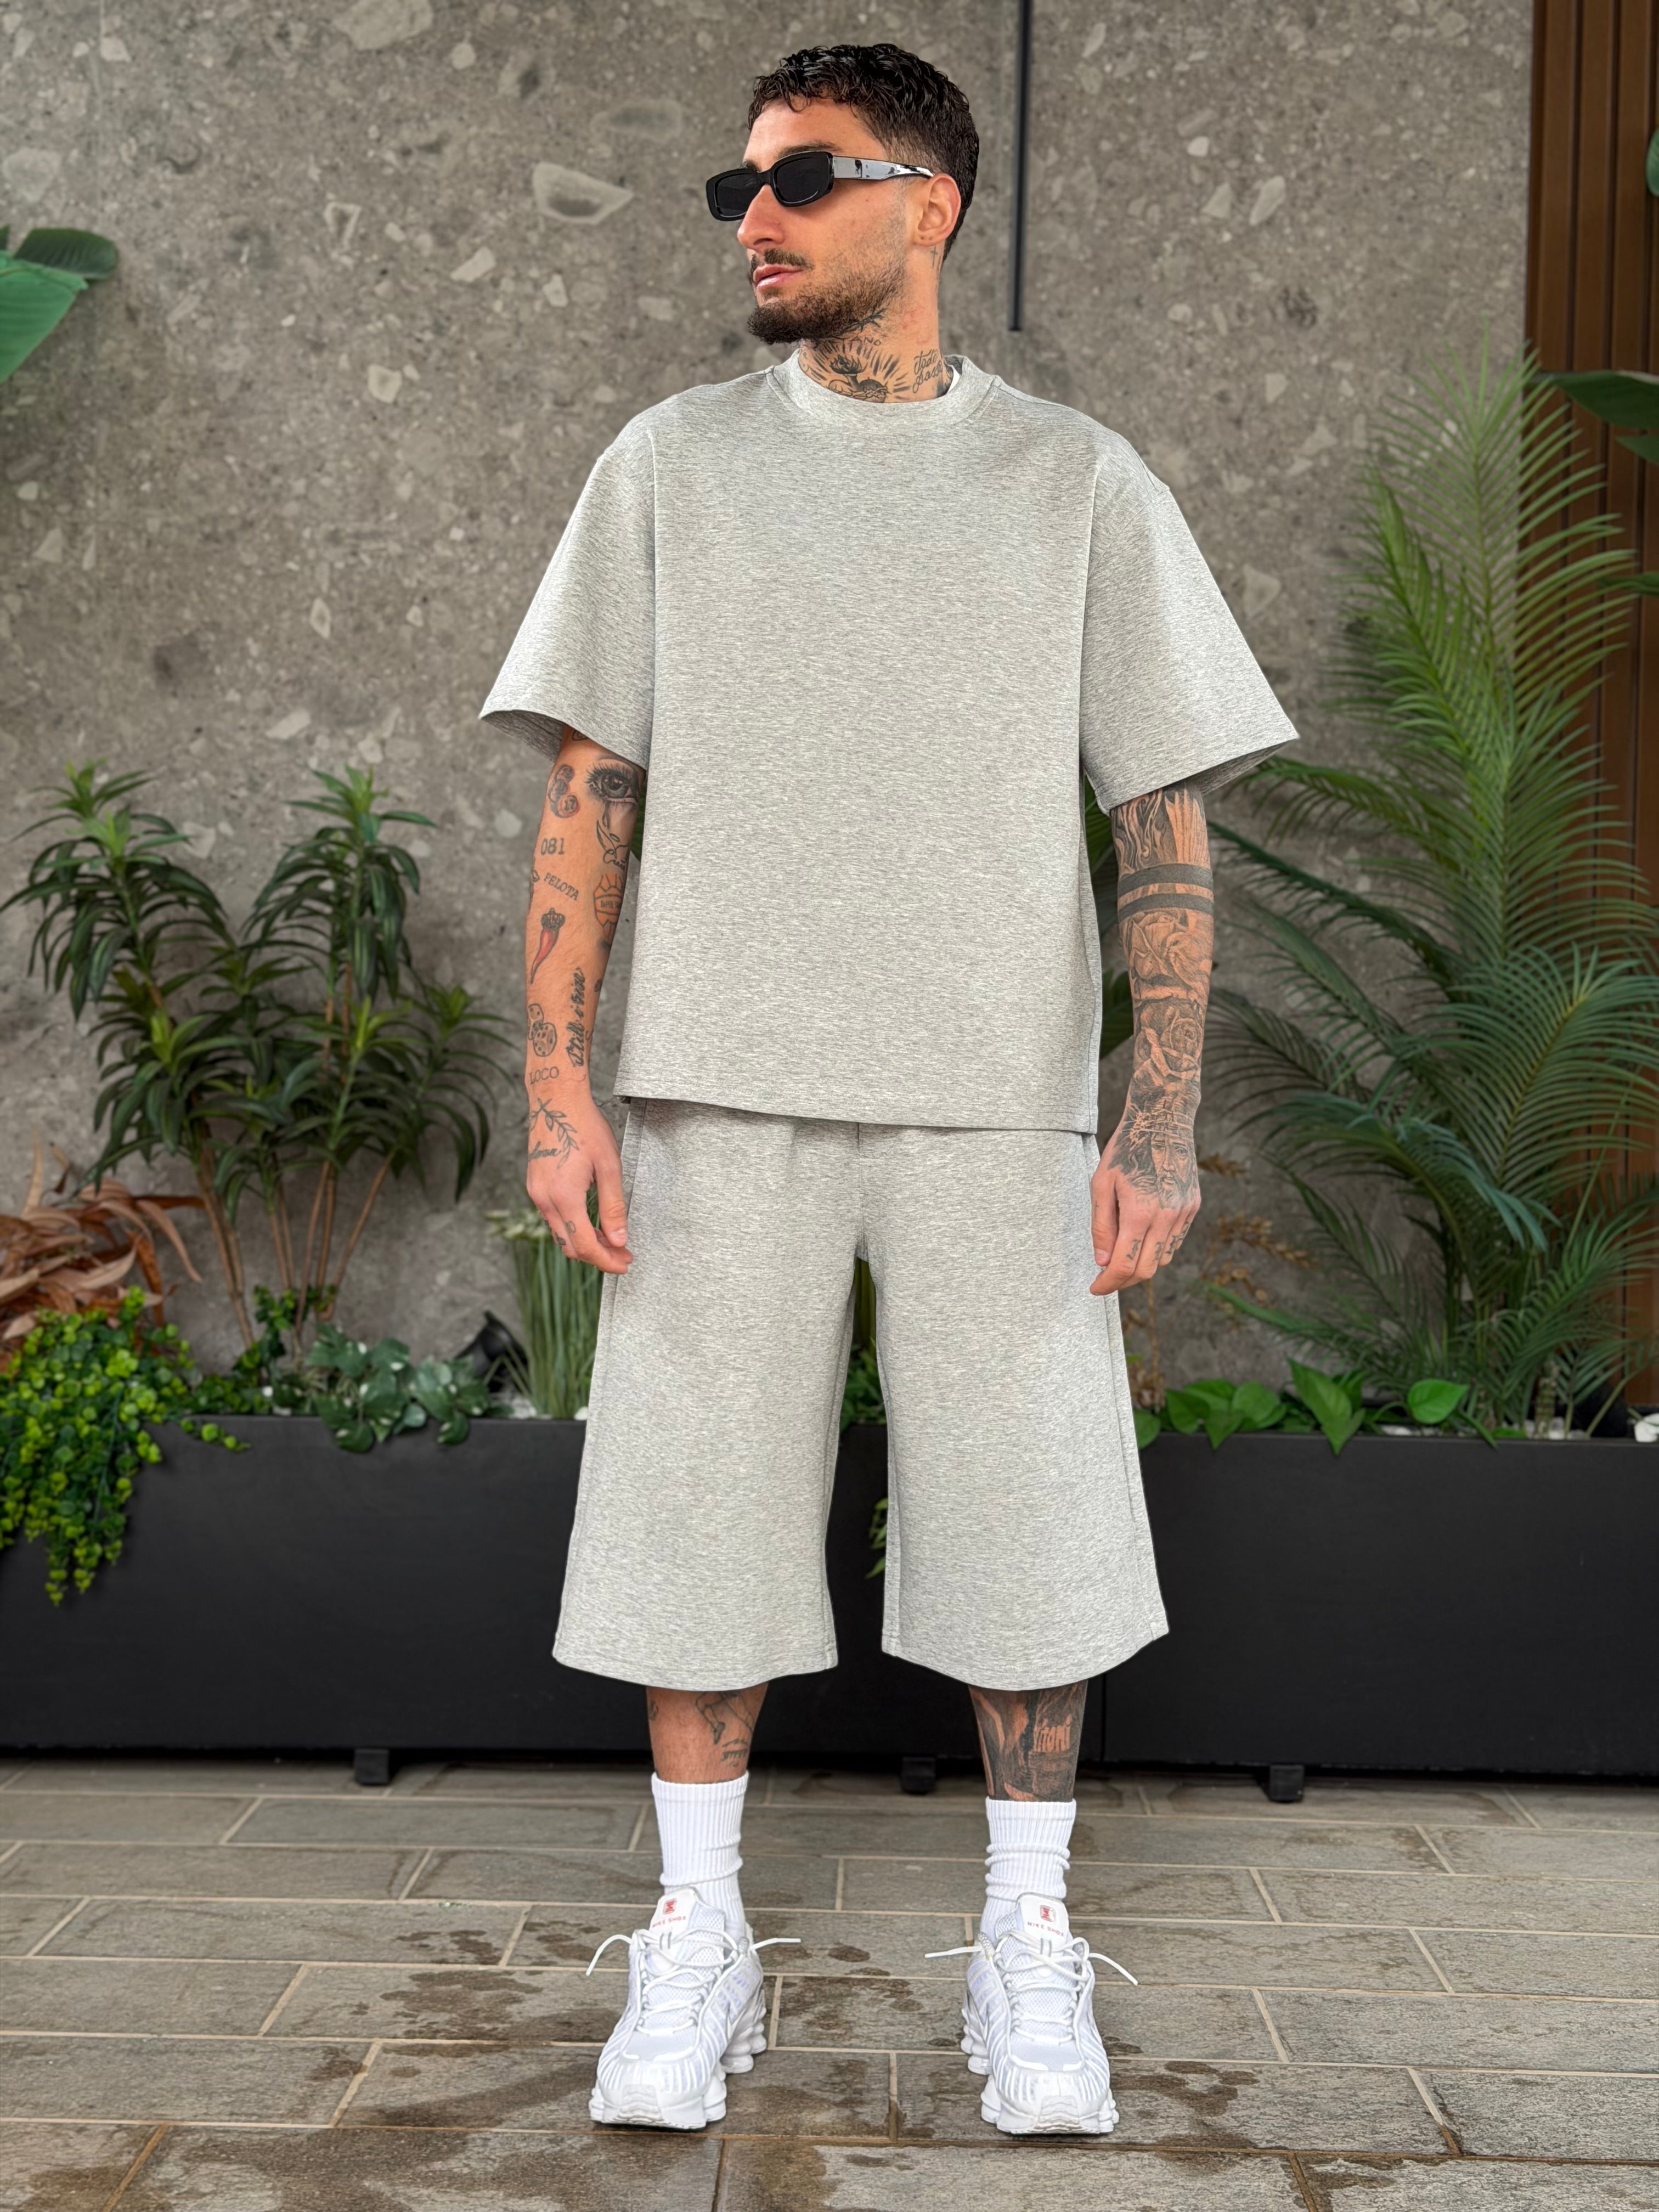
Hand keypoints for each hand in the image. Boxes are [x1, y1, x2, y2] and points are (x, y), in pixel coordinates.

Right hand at [526, 1091, 633, 1273]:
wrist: (556, 1100)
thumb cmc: (584, 1126)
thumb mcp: (609, 1166)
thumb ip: (613, 1206)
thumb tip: (619, 1238)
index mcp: (563, 1196)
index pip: (585, 1245)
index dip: (607, 1260)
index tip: (625, 1262)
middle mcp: (544, 1199)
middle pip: (570, 1246)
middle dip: (598, 1256)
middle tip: (622, 1254)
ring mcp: (536, 1193)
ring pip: (560, 1234)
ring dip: (585, 1242)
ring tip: (611, 1239)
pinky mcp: (535, 1186)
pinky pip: (553, 1218)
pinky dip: (573, 1227)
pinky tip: (590, 1222)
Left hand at [1089, 1102, 1198, 1294]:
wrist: (1163, 1120)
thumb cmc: (1126, 1149)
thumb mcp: (1101, 1184)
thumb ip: (1101, 1226)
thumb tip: (1102, 1261)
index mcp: (1140, 1212)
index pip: (1125, 1265)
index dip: (1108, 1283)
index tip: (1095, 1289)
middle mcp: (1167, 1217)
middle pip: (1147, 1270)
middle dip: (1124, 1280)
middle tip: (1105, 1277)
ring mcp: (1184, 1213)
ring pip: (1164, 1259)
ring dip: (1142, 1264)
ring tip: (1122, 1252)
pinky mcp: (1193, 1206)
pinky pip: (1175, 1240)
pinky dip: (1158, 1247)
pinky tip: (1142, 1235)